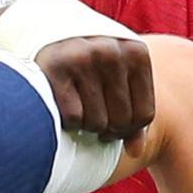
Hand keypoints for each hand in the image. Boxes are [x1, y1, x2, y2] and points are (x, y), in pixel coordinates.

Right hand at [34, 35, 155, 143]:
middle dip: (106, 130)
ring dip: (86, 126)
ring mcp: (83, 57)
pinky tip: (63, 104)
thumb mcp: (119, 84)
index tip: (113, 121)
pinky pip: (72, 118)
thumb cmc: (92, 70)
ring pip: (96, 123)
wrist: (49, 40)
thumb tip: (136, 151)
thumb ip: (133, 116)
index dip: (128, 130)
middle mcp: (112, 50)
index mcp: (137, 52)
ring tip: (79, 108)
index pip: (144, 116)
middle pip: (121, 121)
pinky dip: (67, 121)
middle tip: (93, 118)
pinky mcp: (56, 68)